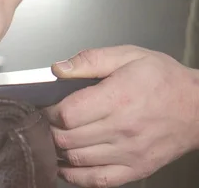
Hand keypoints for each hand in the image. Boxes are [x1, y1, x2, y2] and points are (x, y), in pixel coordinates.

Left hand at [45, 45, 198, 187]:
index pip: (68, 114)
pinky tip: (66, 165)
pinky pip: (97, 180)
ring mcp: (129, 153)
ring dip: (59, 150)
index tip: (48, 106)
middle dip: (50, 129)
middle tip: (49, 122)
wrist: (198, 107)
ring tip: (57, 138)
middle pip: (67, 138)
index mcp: (118, 99)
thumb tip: (59, 69)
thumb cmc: (164, 80)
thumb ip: (90, 60)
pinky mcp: (136, 169)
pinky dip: (76, 176)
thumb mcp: (129, 56)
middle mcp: (123, 129)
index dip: (50, 111)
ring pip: (77, 159)